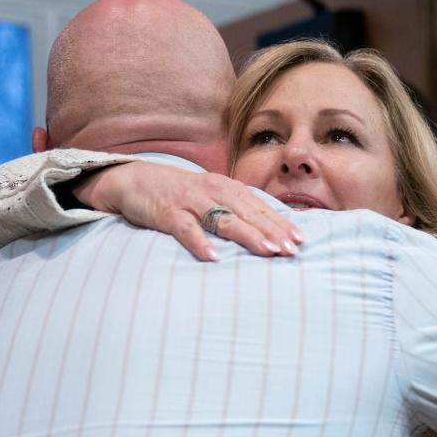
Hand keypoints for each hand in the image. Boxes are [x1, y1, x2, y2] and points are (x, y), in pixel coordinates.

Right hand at [74, 161, 303, 261]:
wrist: (135, 179)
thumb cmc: (180, 193)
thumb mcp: (212, 195)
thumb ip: (236, 209)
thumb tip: (267, 230)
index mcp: (227, 188)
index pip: (260, 207)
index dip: (281, 223)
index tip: (300, 240)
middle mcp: (213, 192)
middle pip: (248, 214)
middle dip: (272, 231)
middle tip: (292, 250)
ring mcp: (191, 202)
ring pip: (224, 219)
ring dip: (248, 235)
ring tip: (267, 251)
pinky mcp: (168, 214)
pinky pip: (187, 229)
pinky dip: (200, 243)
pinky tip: (213, 257)